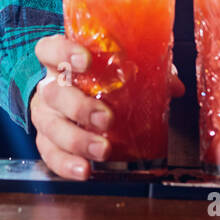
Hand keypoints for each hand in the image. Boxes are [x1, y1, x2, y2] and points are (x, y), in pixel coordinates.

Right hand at [30, 34, 183, 179]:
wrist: (72, 98)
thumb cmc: (95, 79)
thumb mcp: (118, 68)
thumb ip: (144, 70)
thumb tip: (174, 86)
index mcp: (60, 61)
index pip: (50, 49)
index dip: (64, 52)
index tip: (86, 60)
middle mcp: (48, 87)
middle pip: (53, 93)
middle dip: (80, 107)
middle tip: (106, 118)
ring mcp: (45, 115)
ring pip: (51, 126)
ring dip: (77, 140)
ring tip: (102, 150)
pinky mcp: (46, 141)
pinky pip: (50, 154)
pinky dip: (66, 164)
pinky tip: (84, 170)